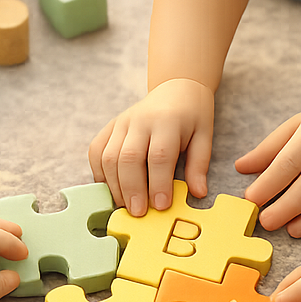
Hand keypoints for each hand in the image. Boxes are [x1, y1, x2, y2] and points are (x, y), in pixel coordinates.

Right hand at [88, 79, 214, 215]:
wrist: (175, 88)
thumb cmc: (192, 116)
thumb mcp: (204, 136)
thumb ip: (199, 165)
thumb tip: (197, 193)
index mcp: (167, 121)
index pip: (159, 155)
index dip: (158, 183)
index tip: (161, 206)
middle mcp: (140, 120)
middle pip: (128, 157)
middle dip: (132, 189)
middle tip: (138, 213)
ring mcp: (120, 123)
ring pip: (108, 157)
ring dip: (115, 186)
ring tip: (125, 207)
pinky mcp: (109, 128)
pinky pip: (96, 152)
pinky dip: (99, 174)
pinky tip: (111, 190)